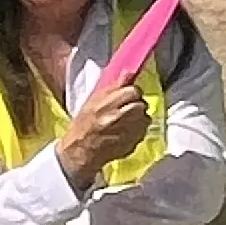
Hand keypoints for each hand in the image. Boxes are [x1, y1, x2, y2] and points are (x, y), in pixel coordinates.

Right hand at [54, 71, 153, 190]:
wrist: (80, 152)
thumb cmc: (83, 125)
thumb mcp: (92, 102)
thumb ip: (112, 88)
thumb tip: (129, 73)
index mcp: (105, 105)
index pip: (132, 90)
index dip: (132, 92)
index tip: (127, 95)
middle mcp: (117, 118)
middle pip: (141, 104)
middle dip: (137, 104)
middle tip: (127, 109)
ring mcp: (127, 132)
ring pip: (145, 117)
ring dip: (139, 118)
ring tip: (126, 121)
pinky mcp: (133, 143)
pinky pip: (143, 131)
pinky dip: (138, 130)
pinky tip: (126, 131)